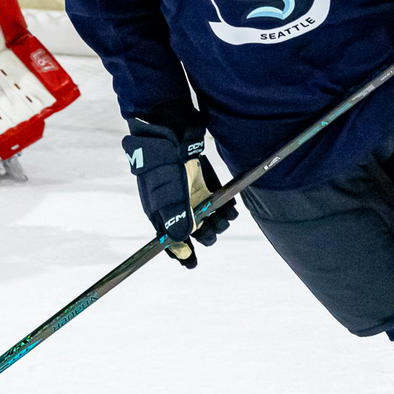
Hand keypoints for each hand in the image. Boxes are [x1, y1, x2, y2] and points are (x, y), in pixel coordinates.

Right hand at [122, 116, 238, 268]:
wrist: (170, 129)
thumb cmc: (162, 163)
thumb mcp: (166, 192)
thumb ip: (175, 215)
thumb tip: (182, 241)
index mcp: (161, 213)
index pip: (169, 241)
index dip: (181, 253)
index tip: (192, 263)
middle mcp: (177, 207)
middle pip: (193, 232)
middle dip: (206, 236)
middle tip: (214, 231)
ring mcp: (192, 196)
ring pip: (209, 219)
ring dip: (219, 223)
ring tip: (227, 218)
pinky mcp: (205, 184)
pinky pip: (219, 203)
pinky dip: (227, 208)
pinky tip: (232, 208)